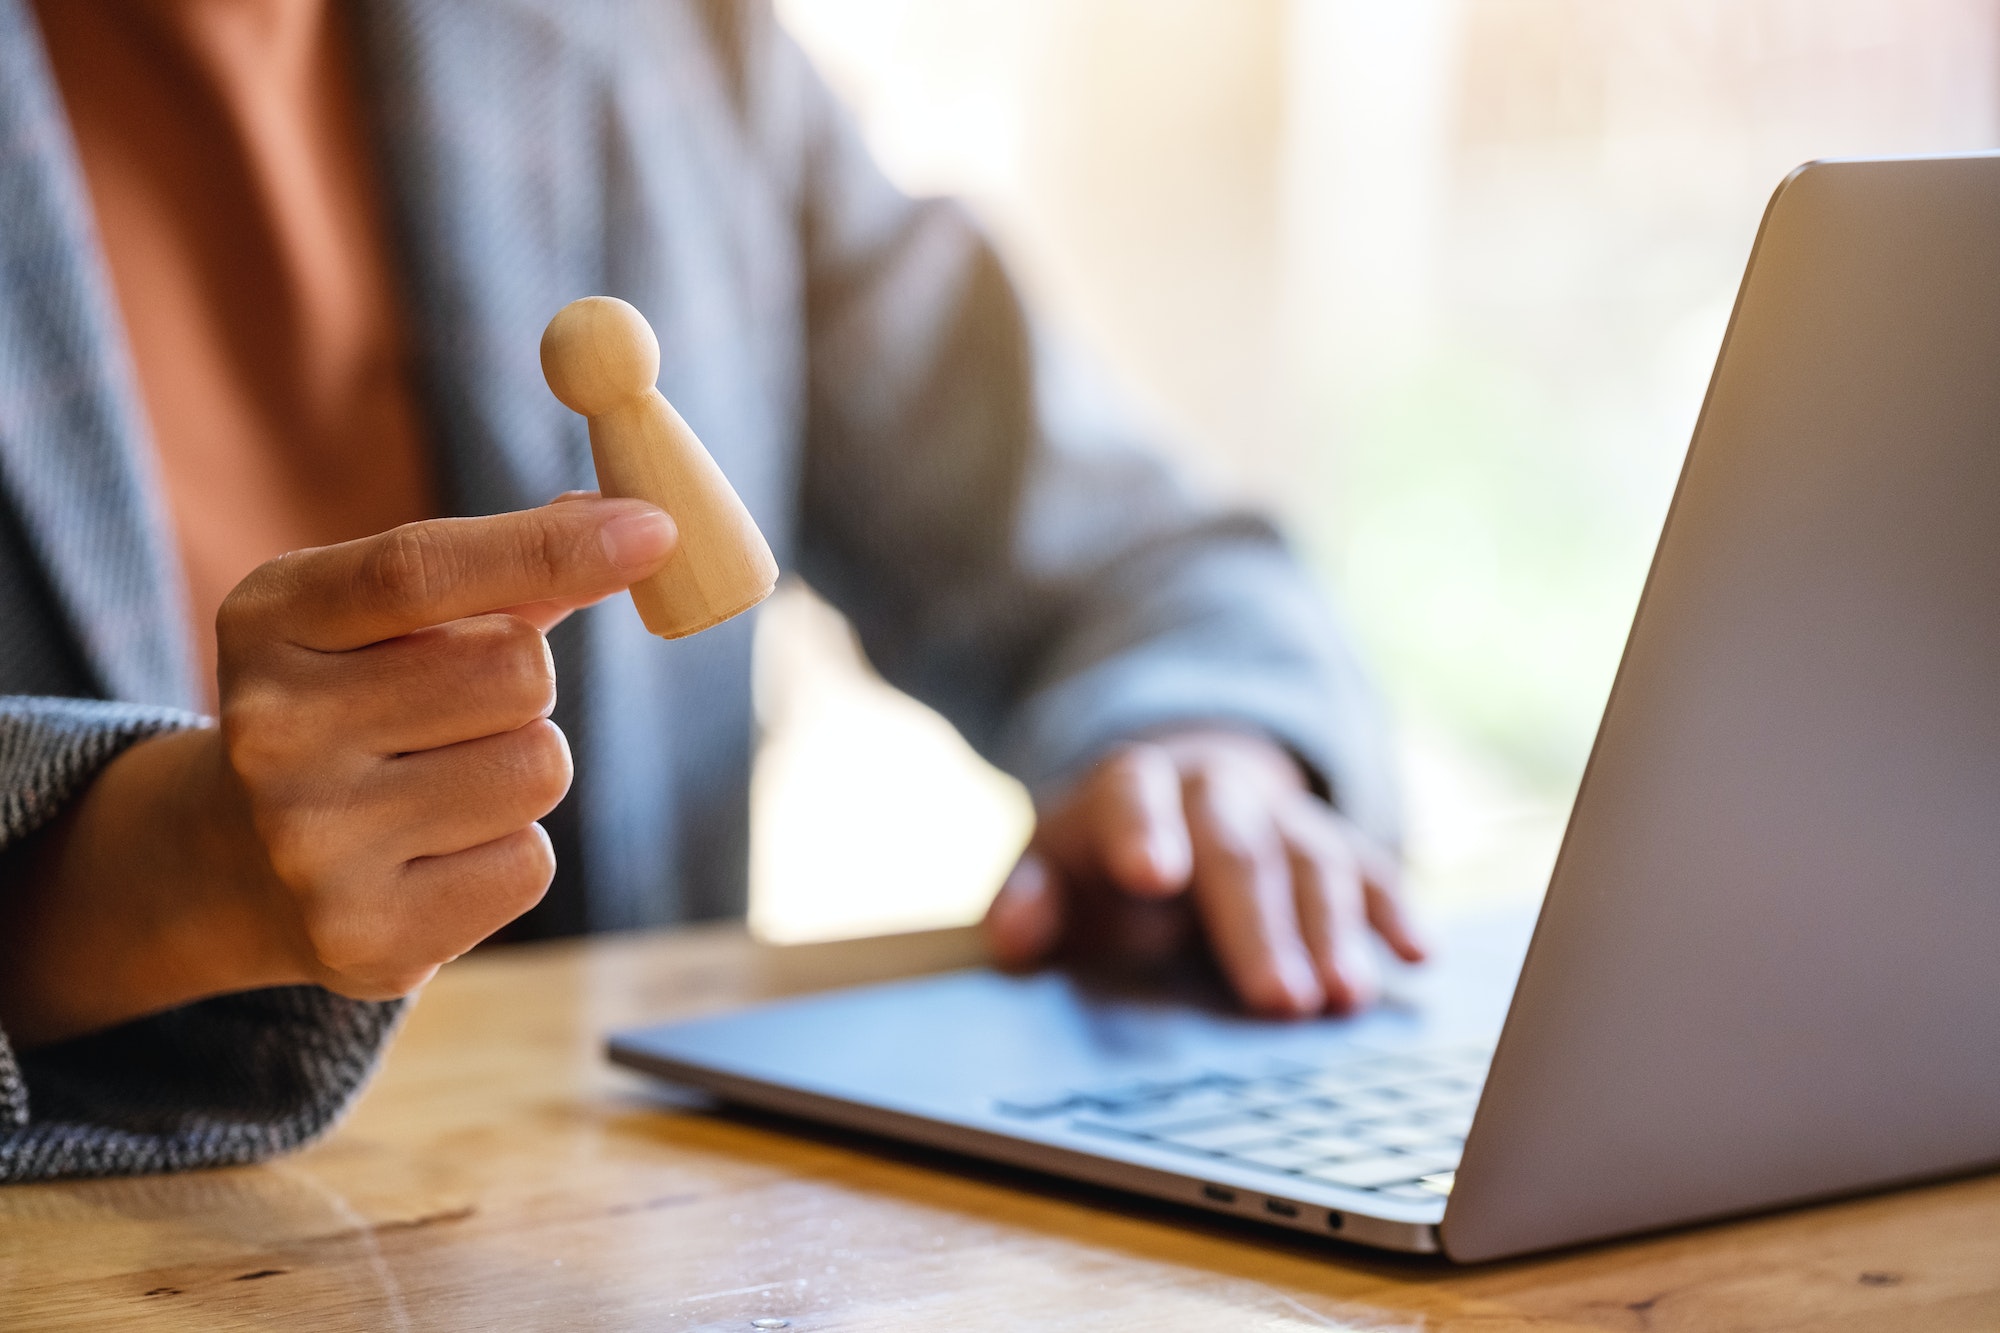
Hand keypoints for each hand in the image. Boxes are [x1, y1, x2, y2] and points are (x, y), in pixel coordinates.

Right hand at [0, 497, 675, 1045]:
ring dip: (523, 767)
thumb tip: (634, 525)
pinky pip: (528, 863)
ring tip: (443, 780)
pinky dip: (510, 852)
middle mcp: (272, 731)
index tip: (654, 531)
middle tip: (462, 708)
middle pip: (516, 674)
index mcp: (273, 620)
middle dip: (526, 684)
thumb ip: (503, 569)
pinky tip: (437, 852)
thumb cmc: (352, 703)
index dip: (547, 547)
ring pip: (539, 769)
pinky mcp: (365, 937)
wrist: (235, 864)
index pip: (419, 569)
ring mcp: (311, 845)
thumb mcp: (385, 617)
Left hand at [982, 730, 1424, 1016]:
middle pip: (1239, 847)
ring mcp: (1282, 815)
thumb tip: (1015, 937)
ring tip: (1345, 1001)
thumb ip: (1027, 899)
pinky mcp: (1335, 846)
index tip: (1152, 875)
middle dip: (1260, 924)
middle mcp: (1215, 791)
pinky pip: (1373, 871)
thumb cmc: (1100, 858)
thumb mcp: (1051, 867)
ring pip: (1314, 861)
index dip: (1143, 832)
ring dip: (1334, 931)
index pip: (1133, 797)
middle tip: (1279, 1001)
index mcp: (1131, 787)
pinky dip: (1395, 912)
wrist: (1174, 791)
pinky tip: (1419, 955)